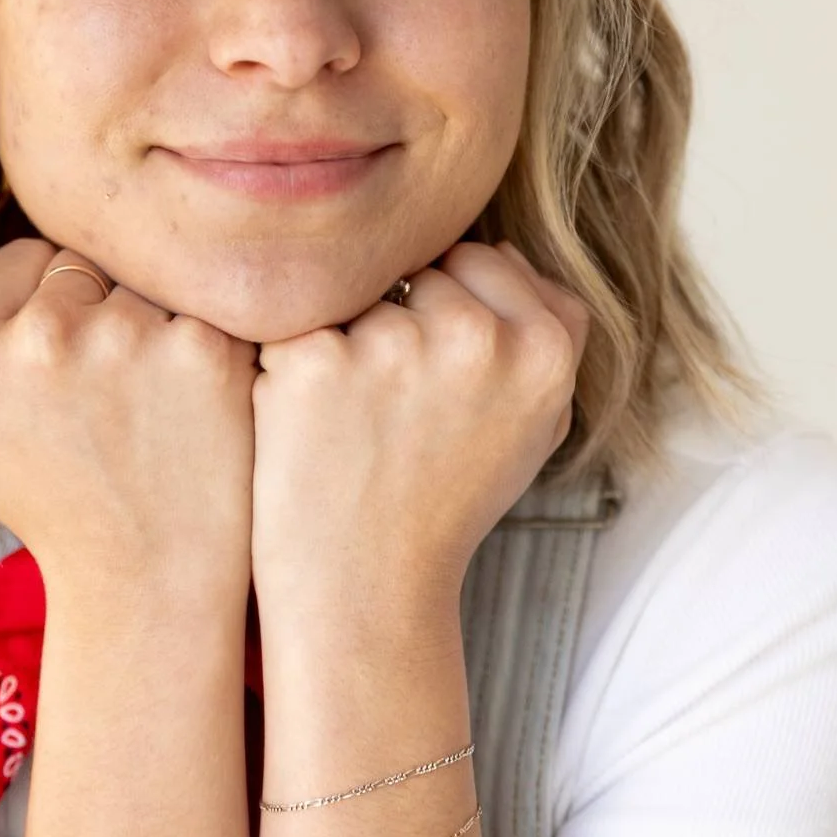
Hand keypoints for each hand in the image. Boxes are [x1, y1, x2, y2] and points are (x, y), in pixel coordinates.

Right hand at [0, 237, 259, 610]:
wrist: (142, 575)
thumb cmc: (45, 498)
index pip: (17, 259)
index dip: (41, 304)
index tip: (57, 362)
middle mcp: (40, 337)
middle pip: (77, 265)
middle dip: (91, 309)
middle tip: (99, 391)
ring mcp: (124, 337)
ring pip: (136, 282)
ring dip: (144, 324)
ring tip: (142, 401)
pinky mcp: (200, 347)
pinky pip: (197, 304)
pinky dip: (196, 343)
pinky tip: (187, 399)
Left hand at [249, 239, 591, 610]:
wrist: (364, 586)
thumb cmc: (443, 500)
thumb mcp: (534, 424)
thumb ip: (546, 330)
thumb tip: (503, 250)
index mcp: (545, 351)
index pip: (484, 261)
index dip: (450, 315)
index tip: (437, 382)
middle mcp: (478, 339)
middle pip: (420, 269)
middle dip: (400, 318)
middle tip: (394, 409)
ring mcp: (394, 345)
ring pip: (359, 290)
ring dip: (346, 334)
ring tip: (352, 416)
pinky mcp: (314, 358)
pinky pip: (296, 317)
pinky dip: (290, 359)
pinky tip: (305, 417)